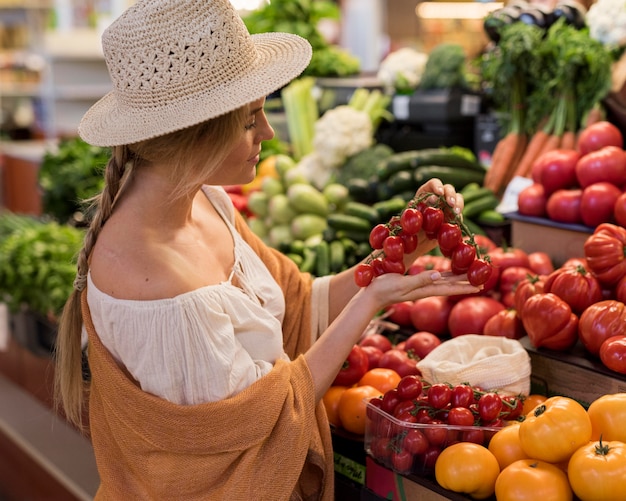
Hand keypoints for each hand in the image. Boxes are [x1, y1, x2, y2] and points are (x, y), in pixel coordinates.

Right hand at [361, 269, 478, 308]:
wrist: (370, 295)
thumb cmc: (383, 288)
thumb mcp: (401, 283)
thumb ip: (419, 280)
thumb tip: (437, 275)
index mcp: (424, 289)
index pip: (449, 288)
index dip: (464, 286)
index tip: (480, 286)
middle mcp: (424, 288)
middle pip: (449, 286)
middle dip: (465, 283)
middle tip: (481, 282)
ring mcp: (418, 287)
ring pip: (442, 283)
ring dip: (456, 280)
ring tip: (468, 278)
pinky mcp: (412, 283)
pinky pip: (432, 279)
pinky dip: (443, 276)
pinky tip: (444, 274)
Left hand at [403, 179, 464, 259]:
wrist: (416, 243)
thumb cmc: (409, 227)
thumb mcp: (408, 219)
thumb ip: (414, 209)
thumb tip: (420, 200)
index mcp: (425, 193)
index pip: (433, 184)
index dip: (437, 186)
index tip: (439, 193)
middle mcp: (438, 197)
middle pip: (448, 189)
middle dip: (451, 195)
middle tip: (450, 204)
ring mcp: (447, 207)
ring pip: (458, 199)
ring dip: (458, 204)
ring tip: (456, 213)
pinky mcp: (453, 218)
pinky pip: (459, 215)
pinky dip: (459, 218)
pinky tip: (456, 223)